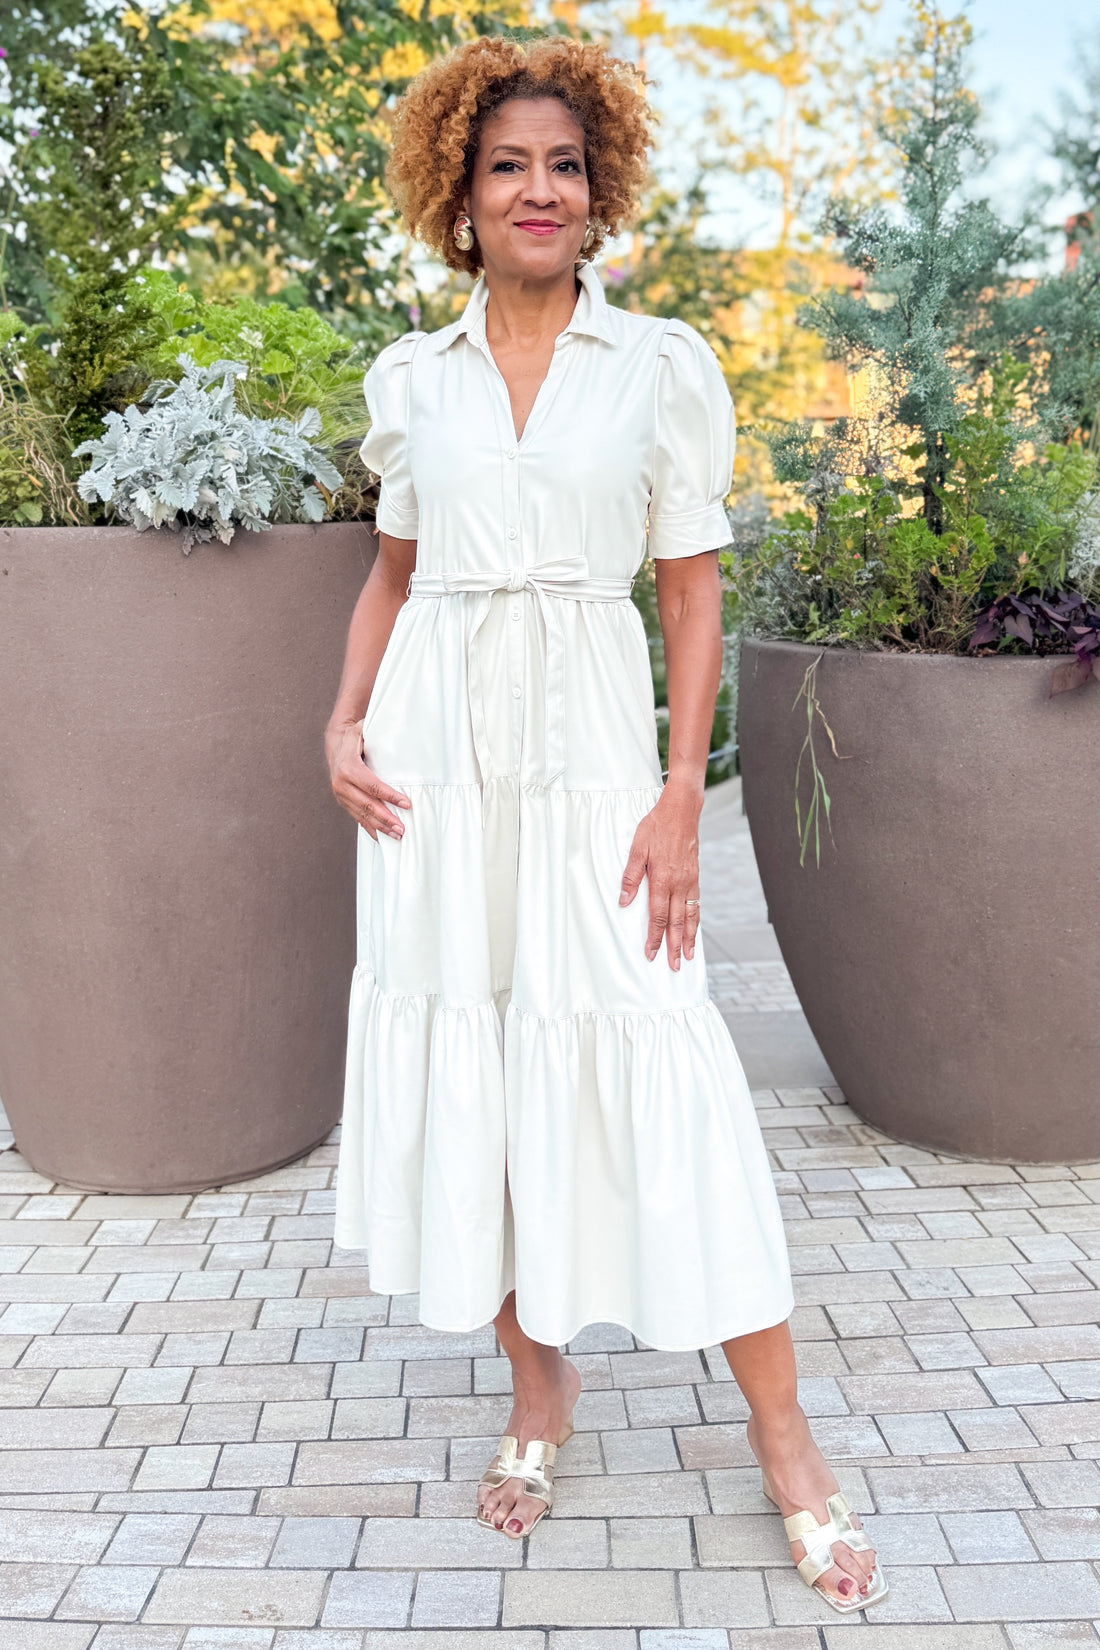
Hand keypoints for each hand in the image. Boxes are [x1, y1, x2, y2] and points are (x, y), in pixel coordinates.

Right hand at [326, 722, 409, 840]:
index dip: (390, 796)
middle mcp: (342, 784)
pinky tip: (382, 838)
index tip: (407, 804)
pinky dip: (370, 828)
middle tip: (402, 828)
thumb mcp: (361, 730)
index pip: (373, 785)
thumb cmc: (354, 737)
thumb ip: (374, 733)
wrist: (335, 744)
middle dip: (386, 818)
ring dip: (381, 827)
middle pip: (368, 805)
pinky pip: (357, 818)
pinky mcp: (343, 802)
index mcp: (348, 768)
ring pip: (363, 815)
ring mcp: (341, 795)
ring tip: (397, 836)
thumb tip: (397, 728)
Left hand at [619, 781, 702, 969]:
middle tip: (675, 966)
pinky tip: (693, 929)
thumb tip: (624, 902)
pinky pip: (697, 904)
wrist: (681, 811)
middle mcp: (679, 884)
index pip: (657, 917)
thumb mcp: (637, 849)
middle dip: (674, 946)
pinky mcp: (695, 876)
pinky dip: (696, 920)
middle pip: (676, 923)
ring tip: (689, 955)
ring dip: (689, 938)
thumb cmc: (656, 827)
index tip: (651, 954)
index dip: (654, 937)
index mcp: (662, 880)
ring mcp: (689, 881)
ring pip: (690, 916)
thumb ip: (631, 877)